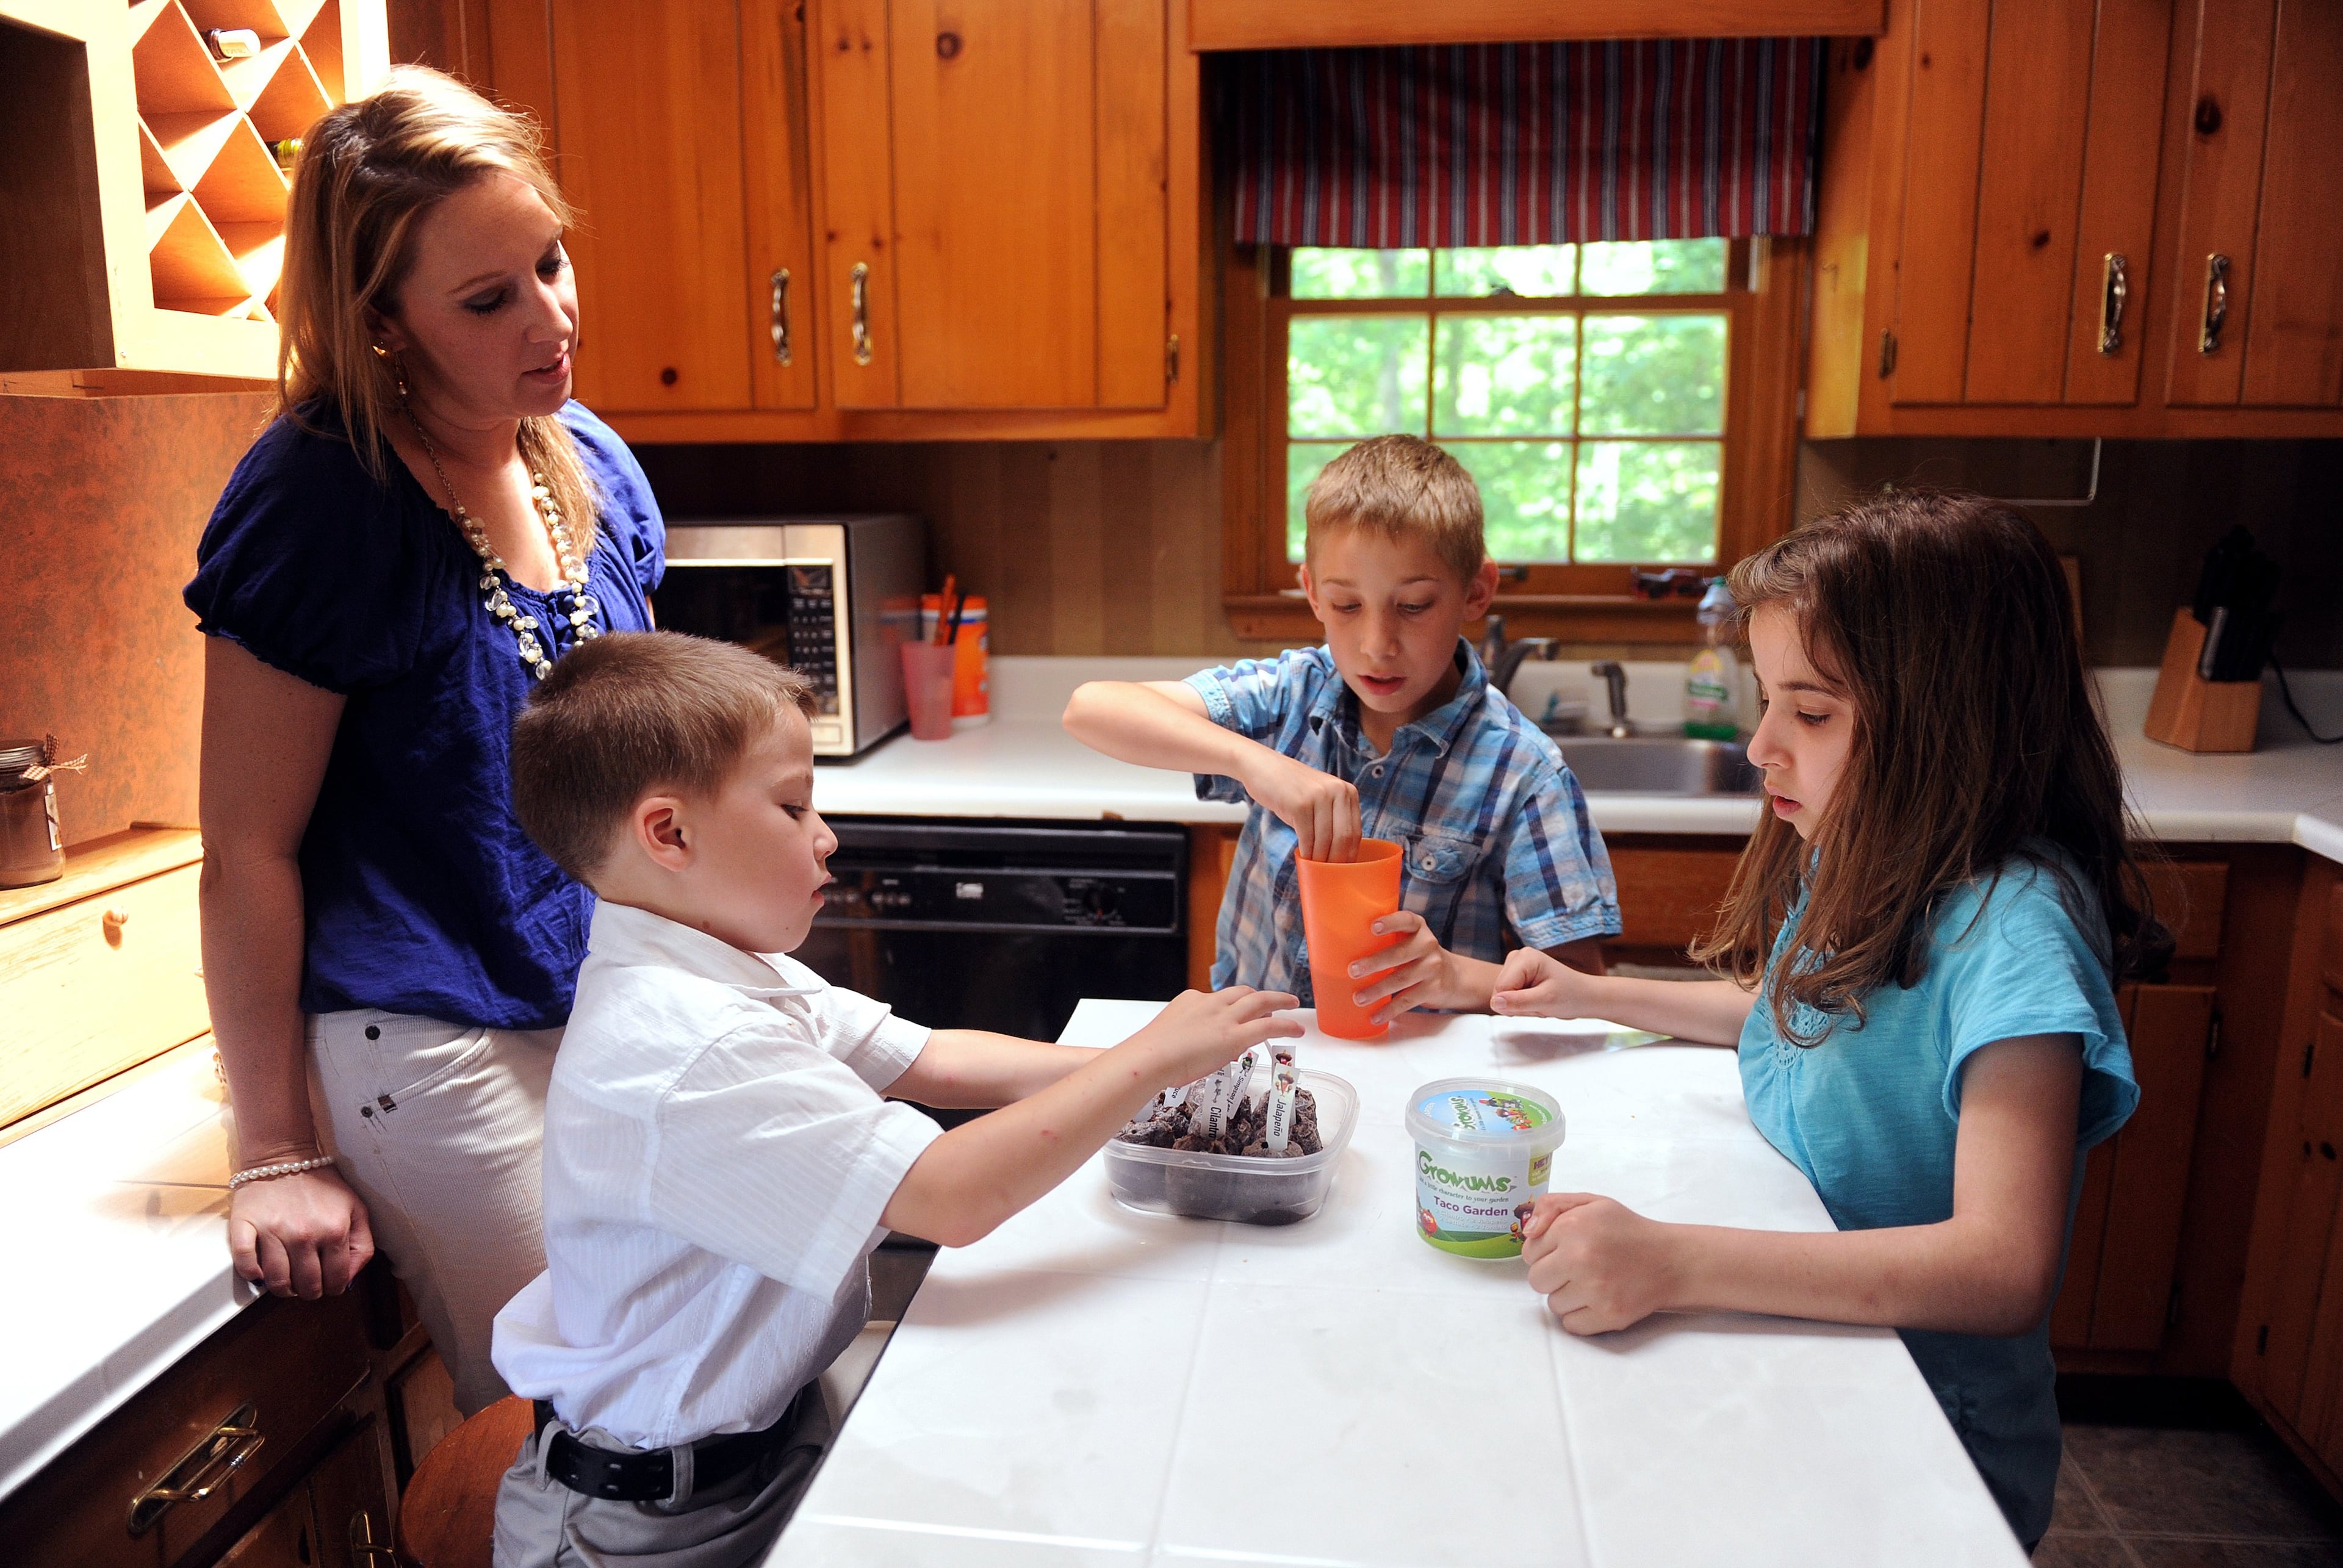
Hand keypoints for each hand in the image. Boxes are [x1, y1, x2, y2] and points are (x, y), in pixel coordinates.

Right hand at [228, 1166, 374, 1299]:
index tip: (329, 1286)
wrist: (285, 1157)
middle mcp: (304, 1234)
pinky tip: (260, 1272)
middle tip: (307, 1285)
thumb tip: (350, 1278)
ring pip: (277, 1281)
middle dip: (310, 1291)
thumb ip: (362, 1244)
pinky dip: (251, 1273)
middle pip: (306, 1285)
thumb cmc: (321, 1184)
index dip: (334, 1288)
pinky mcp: (246, 1226)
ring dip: (282, 1288)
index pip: (336, 1279)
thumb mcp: (356, 1209)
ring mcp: (273, 1231)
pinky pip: (245, 1263)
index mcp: (334, 1230)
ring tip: (286, 1281)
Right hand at [1126, 986, 1302, 1087]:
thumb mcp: (1167, 1036)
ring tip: (1292, 1003)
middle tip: (1273, 1001)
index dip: (1231, 1006)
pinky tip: (1298, 1029)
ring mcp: (1225, 1018)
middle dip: (1260, 996)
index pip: (1217, 999)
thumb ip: (1183, 1039)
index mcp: (1191, 1000)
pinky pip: (1269, 1027)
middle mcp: (1211, 1003)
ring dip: (1279, 1000)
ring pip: (1259, 1001)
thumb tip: (1194, 1051)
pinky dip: (1287, 1025)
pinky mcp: (1236, 1036)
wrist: (1150, 1058)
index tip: (1237, 1013)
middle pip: (1242, 993)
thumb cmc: (1150, 1055)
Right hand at [1241, 749, 1359, 863]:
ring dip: (1319, 859)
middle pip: (1343, 838)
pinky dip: (1306, 852)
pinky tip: (1302, 856)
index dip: (1350, 854)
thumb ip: (1334, 817)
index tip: (1342, 868)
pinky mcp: (1300, 805)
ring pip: (1325, 840)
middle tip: (1327, 873)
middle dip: (1336, 860)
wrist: (1263, 767)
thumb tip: (1341, 854)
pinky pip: (1307, 838)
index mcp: (1347, 791)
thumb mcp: (1320, 797)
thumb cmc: (1291, 788)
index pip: (1355, 831)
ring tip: (1314, 867)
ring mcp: (1319, 797)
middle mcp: (1337, 791)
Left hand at [1348, 911, 1468, 1023]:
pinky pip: (1408, 1000)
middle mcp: (1427, 944)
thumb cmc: (1415, 953)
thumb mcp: (1407, 939)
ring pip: (1402, 979)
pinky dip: (1390, 1010)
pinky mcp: (1433, 989)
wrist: (1451, 975)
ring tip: (1358, 998)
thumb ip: (1385, 937)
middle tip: (1352, 970)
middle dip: (1375, 963)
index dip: (1391, 922)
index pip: (1406, 920)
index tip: (1373, 927)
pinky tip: (1375, 1016)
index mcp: (1417, 927)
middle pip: (1400, 953)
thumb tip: (1338, 945)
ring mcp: (1432, 967)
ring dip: (1378, 990)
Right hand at [1490, 947, 1592, 1018]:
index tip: (1536, 1004)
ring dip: (1520, 1005)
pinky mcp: (1516, 974)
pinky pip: (1507, 995)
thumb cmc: (1571, 995)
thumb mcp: (1546, 1001)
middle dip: (1517, 1004)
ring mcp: (1516, 965)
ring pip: (1502, 994)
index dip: (1514, 1004)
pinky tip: (1536, 999)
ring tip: (1540, 1001)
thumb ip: (1519, 1002)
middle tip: (1539, 1003)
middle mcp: (1517, 956)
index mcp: (1525, 957)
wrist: (1584, 996)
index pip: (1501, 988)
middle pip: (1500, 990)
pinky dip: (1521, 1003)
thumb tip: (1495, 1002)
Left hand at [1521, 1193, 1678, 1334]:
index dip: (1546, 1252)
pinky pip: (1571, 1325)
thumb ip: (1551, 1206)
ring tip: (1591, 1283)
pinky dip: (1581, 1317)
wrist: (1669, 1260)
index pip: (1529, 1252)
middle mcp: (1580, 1258)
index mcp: (1572, 1226)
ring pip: (1553, 1305)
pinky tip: (1597, 1300)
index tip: (1565, 1250)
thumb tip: (1526, 1231)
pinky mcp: (1608, 1316)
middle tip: (1576, 1269)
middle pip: (1537, 1281)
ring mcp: (1595, 1290)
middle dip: (1552, 1276)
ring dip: (1567, 1297)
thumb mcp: (1591, 1203)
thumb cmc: (1626, 1231)